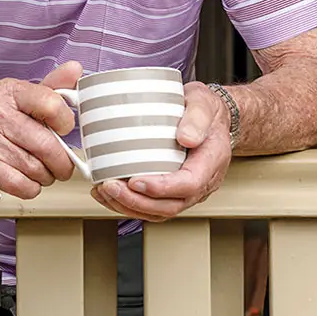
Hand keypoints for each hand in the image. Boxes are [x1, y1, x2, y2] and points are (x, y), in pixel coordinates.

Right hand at [0, 61, 83, 198]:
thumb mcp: (20, 100)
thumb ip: (50, 87)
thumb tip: (75, 69)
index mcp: (9, 90)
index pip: (51, 104)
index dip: (66, 123)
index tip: (64, 131)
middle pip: (46, 144)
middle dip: (60, 163)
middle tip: (61, 167)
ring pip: (34, 168)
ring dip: (44, 177)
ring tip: (40, 173)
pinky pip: (18, 183)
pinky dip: (30, 188)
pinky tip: (26, 183)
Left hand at [90, 82, 232, 221]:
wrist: (211, 118)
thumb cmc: (206, 113)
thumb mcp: (204, 103)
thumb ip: (197, 118)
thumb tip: (186, 137)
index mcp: (211, 162)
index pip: (189, 184)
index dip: (161, 187)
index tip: (136, 181)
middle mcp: (201, 182)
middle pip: (170, 206)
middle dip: (137, 201)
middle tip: (111, 187)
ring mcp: (186, 191)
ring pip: (159, 211)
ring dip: (129, 206)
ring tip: (105, 191)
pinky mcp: (172, 191)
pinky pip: (152, 207)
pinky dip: (128, 205)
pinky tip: (110, 194)